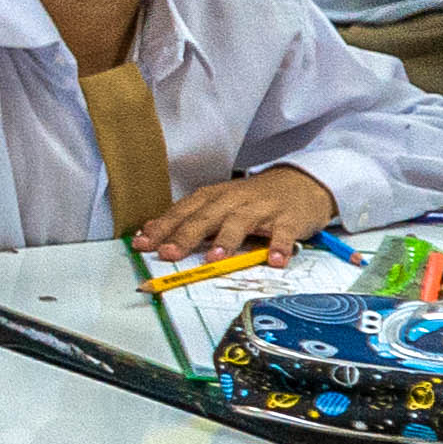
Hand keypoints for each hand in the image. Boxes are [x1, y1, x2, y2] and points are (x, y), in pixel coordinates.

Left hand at [142, 164, 338, 263]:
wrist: (300, 183)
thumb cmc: (252, 199)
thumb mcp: (218, 204)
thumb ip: (188, 218)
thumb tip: (151, 231)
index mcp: (213, 198)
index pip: (182, 212)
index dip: (162, 228)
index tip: (142, 244)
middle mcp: (233, 201)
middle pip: (205, 217)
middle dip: (185, 235)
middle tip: (169, 253)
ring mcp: (261, 209)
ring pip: (240, 222)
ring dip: (226, 240)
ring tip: (214, 259)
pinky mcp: (288, 218)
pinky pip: (283, 233)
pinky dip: (279, 246)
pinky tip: (274, 260)